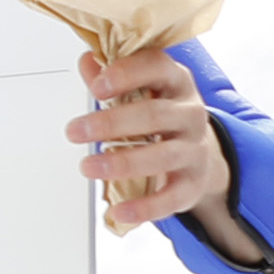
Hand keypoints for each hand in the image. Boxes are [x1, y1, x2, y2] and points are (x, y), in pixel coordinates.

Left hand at [70, 48, 259, 258]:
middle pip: (154, 115)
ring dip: (121, 162)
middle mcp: (190, 113)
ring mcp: (195, 149)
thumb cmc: (158, 113)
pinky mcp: (193, 183)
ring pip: (162, 155)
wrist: (199, 151)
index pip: (157, 67)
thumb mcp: (140, 89)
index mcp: (175, 81)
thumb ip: (110, 75)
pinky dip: (145, 208)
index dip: (127, 74)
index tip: (96, 86)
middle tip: (74, 131)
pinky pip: (172, 197)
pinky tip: (119, 211)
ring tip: (87, 166)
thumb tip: (87, 61)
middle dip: (111, 123)